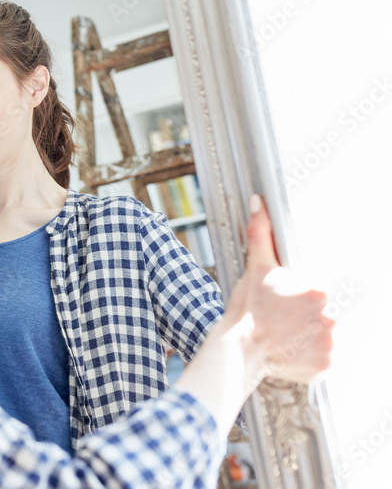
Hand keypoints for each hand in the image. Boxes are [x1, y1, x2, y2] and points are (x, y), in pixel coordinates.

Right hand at [223, 194, 334, 387]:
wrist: (237, 348)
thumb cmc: (246, 307)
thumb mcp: (255, 268)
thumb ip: (261, 233)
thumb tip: (259, 203)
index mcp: (319, 291)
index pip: (324, 291)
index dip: (306, 297)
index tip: (289, 304)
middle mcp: (331, 316)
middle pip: (329, 313)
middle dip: (309, 317)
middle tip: (285, 321)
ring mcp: (330, 343)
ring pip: (329, 335)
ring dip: (314, 336)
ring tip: (288, 335)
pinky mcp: (326, 365)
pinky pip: (327, 359)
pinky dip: (313, 356)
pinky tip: (292, 349)